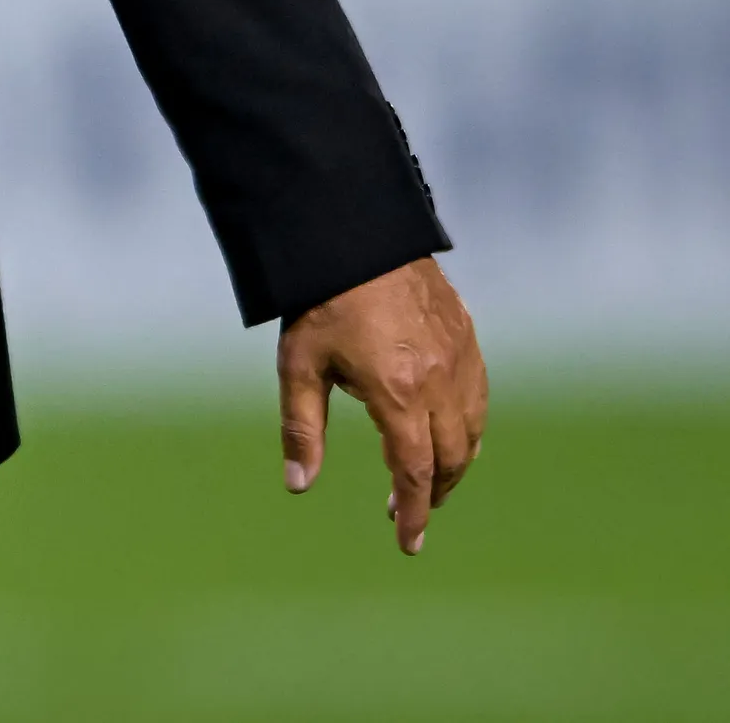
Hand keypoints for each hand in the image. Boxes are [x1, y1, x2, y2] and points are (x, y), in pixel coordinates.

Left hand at [279, 255, 487, 554]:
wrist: (354, 233)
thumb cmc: (319, 300)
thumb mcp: (299, 366)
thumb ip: (301, 428)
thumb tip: (299, 485)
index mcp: (398, 394)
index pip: (413, 471)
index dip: (412, 512)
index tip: (407, 543)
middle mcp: (439, 381)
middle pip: (452, 458)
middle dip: (434, 492)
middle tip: (412, 511)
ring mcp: (460, 357)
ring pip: (473, 429)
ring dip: (456, 462)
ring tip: (430, 479)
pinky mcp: (467, 335)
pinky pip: (479, 396)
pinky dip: (469, 425)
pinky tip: (449, 429)